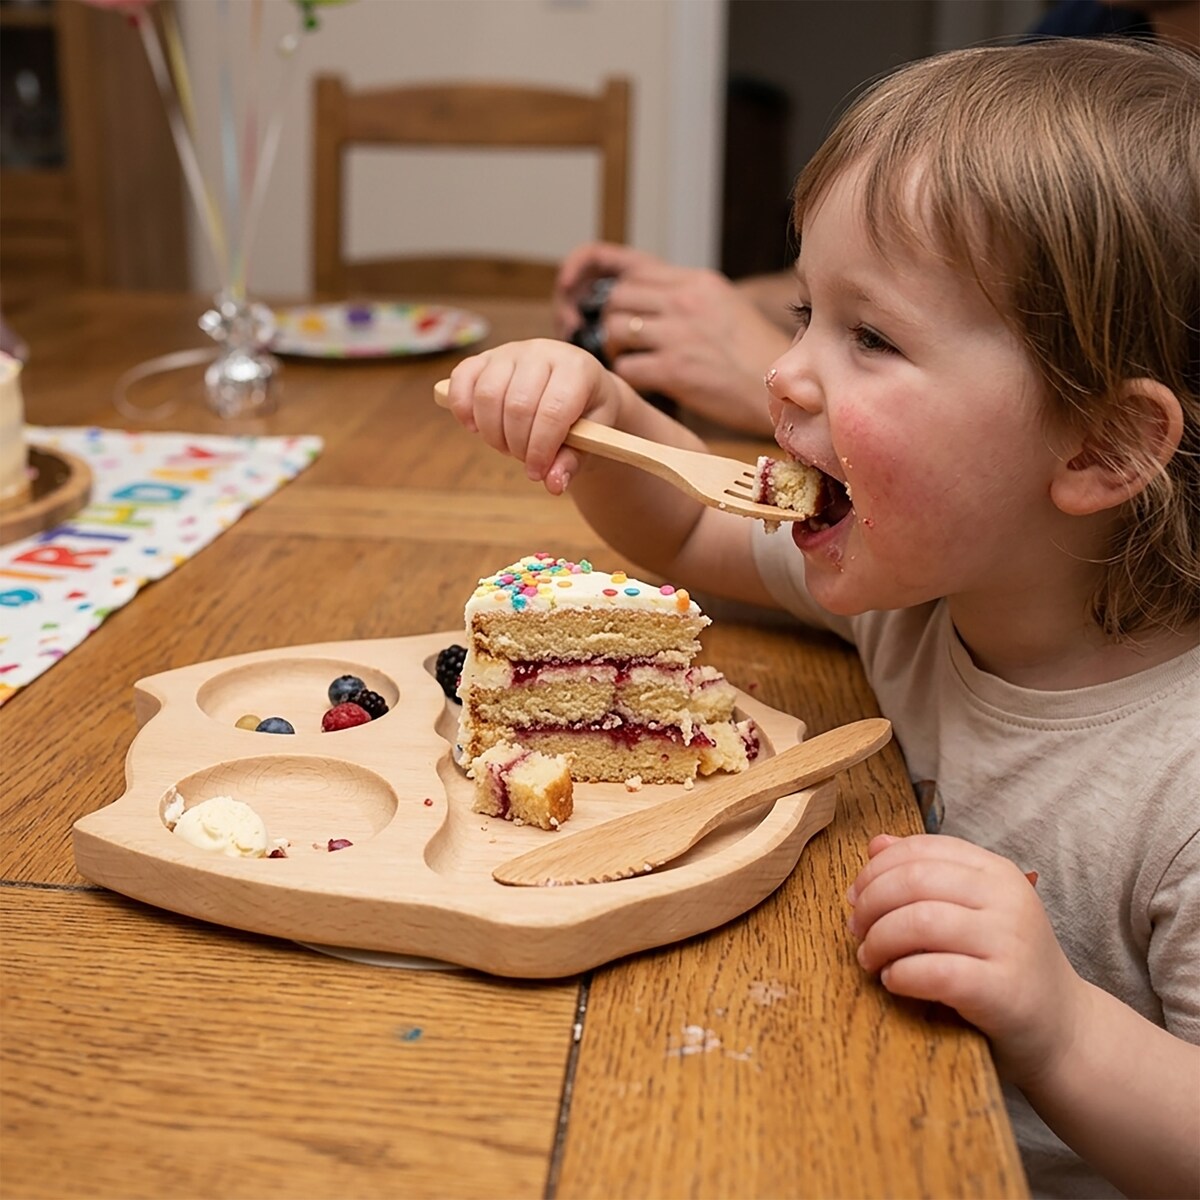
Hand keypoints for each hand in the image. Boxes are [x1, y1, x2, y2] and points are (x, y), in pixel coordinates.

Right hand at [445, 339, 621, 495]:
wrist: (578, 387)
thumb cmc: (587, 413)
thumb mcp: (593, 438)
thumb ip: (572, 460)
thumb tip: (553, 484)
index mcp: (577, 369)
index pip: (552, 411)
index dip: (541, 448)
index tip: (537, 472)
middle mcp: (542, 352)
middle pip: (517, 406)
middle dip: (517, 445)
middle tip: (524, 458)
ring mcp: (511, 352)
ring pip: (487, 395)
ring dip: (492, 432)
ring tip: (507, 444)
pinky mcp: (485, 358)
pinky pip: (462, 379)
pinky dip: (463, 408)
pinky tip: (476, 427)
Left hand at [554, 243, 788, 434]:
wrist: (784, 388)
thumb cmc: (754, 354)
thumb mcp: (724, 306)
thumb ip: (684, 297)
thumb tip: (641, 299)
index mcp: (694, 281)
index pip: (625, 262)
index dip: (588, 271)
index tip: (572, 288)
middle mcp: (685, 300)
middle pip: (614, 296)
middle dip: (601, 319)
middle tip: (608, 339)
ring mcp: (680, 334)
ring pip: (614, 328)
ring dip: (611, 348)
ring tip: (628, 359)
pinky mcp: (677, 369)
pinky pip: (627, 367)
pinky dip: (626, 376)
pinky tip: (642, 382)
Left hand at [847, 833, 1084, 1085]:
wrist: (1063, 1030)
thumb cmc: (1003, 965)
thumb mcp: (971, 910)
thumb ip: (927, 874)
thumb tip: (876, 844)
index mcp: (996, 871)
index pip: (922, 849)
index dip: (876, 870)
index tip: (855, 896)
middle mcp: (1008, 899)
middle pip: (914, 880)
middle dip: (870, 904)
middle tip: (856, 930)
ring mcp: (1010, 942)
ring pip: (919, 922)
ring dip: (879, 941)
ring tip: (870, 959)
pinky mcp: (1005, 989)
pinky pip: (936, 972)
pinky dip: (901, 974)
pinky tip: (893, 981)